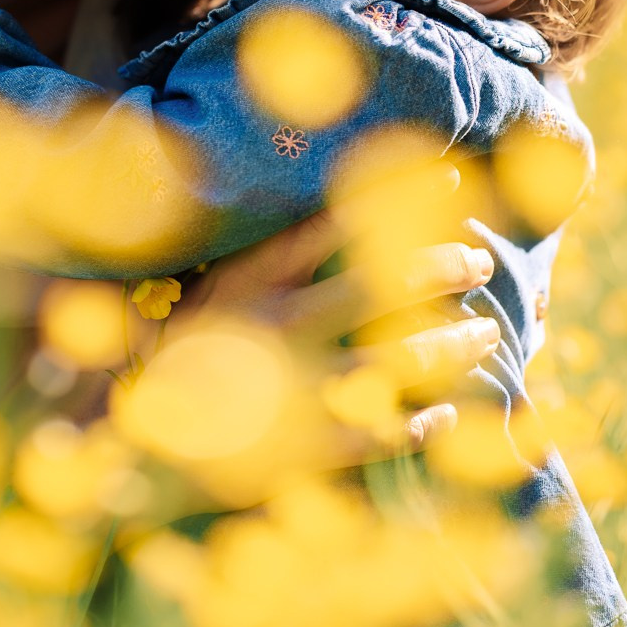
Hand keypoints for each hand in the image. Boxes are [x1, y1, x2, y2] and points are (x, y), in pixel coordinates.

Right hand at [181, 203, 500, 458]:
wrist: (139, 450)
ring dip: (453, 346)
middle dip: (441, 268)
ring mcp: (297, 388)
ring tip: (487, 335)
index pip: (331, 224)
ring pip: (398, 359)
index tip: (448, 177)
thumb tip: (313, 212)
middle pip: (379, 285)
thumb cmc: (167, 363)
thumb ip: (249, 260)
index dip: (396, 196)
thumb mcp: (197, 294)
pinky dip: (421, 423)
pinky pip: (383, 432)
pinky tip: (445, 414)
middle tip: (481, 262)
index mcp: (250, 282)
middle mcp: (280, 327)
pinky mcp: (308, 447)